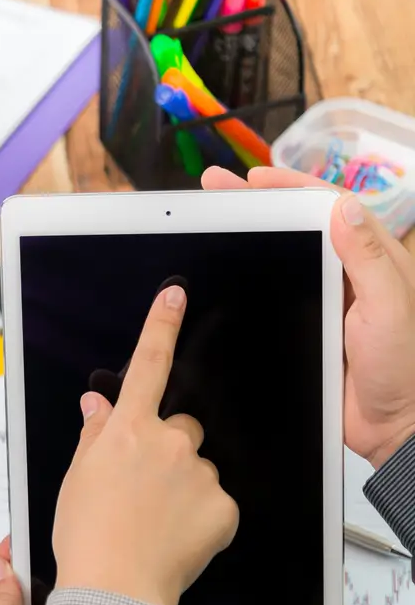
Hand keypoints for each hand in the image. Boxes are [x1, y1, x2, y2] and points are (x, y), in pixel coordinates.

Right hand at [53, 285, 238, 604]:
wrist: (115, 587)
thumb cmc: (86, 536)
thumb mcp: (78, 477)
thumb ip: (95, 434)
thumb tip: (98, 404)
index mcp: (126, 429)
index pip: (147, 364)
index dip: (161, 325)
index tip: (176, 295)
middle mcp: (168, 441)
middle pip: (182, 426)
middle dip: (169, 447)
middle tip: (146, 487)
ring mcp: (200, 472)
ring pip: (199, 466)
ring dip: (184, 484)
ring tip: (158, 521)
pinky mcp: (224, 506)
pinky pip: (216, 501)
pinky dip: (200, 516)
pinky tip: (177, 536)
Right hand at [204, 166, 414, 467]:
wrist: (394, 426)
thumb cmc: (405, 366)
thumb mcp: (390, 307)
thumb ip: (369, 258)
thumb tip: (340, 206)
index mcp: (373, 260)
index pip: (328, 208)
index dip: (290, 187)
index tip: (254, 177)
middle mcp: (347, 275)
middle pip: (298, 228)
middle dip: (256, 205)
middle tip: (215, 189)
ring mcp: (325, 302)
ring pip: (282, 259)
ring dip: (248, 239)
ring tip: (209, 223)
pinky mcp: (308, 329)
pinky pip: (274, 297)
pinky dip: (249, 281)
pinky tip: (222, 276)